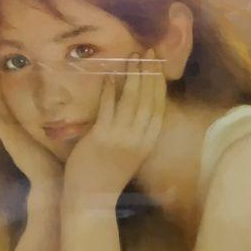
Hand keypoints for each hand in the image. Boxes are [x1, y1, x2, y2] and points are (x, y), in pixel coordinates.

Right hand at [0, 71, 62, 187]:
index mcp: (19, 131)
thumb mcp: (54, 140)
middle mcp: (9, 131)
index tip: (3, 69)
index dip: (2, 88)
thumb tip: (69, 113)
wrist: (51, 182)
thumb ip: (56, 127)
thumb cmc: (56, 164)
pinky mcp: (6, 135)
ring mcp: (5, 133)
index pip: (6, 105)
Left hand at [62, 48, 166, 207]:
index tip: (158, 65)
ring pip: (132, 100)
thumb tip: (136, 107)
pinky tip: (110, 75)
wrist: (91, 199)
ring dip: (133, 76)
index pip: (159, 108)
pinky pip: (108, 108)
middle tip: (148, 51)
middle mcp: (138, 139)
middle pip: (149, 100)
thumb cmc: (107, 175)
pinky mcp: (102, 138)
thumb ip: (134, 132)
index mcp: (147, 143)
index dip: (159, 84)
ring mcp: (121, 138)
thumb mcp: (129, 153)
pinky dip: (110, 90)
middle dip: (149, 73)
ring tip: (133, 56)